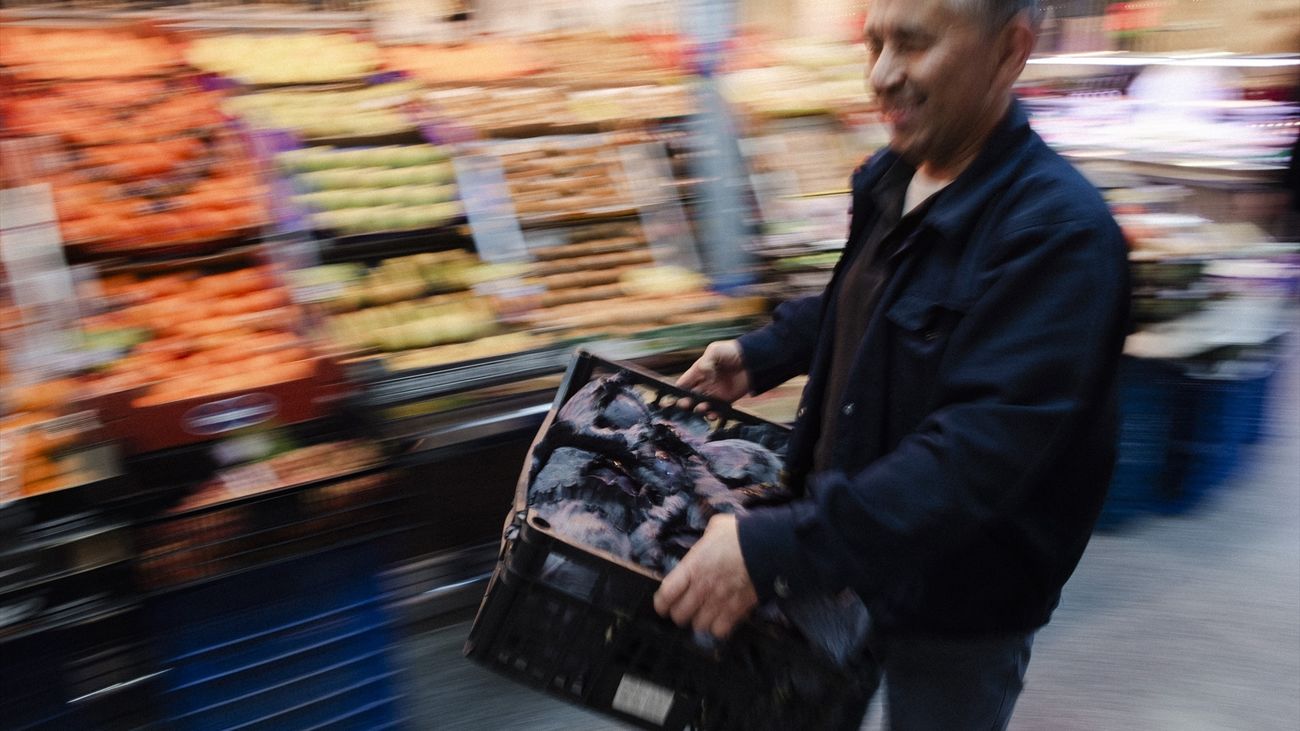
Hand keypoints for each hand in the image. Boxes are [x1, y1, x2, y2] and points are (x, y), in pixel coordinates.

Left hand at [653, 514, 757, 638]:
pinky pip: (719, 631)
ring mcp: (719, 602)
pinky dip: (719, 627)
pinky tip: (721, 617)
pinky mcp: (737, 611)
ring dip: (700, 620)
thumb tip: (706, 542)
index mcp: (692, 567)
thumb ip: (705, 541)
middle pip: (679, 616)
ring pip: (698, 626)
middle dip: (680, 612)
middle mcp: (702, 588)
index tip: (664, 604)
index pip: (665, 596)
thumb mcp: (716, 528)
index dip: (661, 604)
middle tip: (686, 607)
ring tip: (705, 612)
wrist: (770, 547)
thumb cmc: (741, 533)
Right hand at [675, 340, 750, 408]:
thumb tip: (703, 376)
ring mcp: (716, 391)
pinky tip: (711, 414)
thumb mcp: (715, 351)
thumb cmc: (733, 351)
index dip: (677, 391)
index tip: (670, 398)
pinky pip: (717, 409)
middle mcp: (706, 382)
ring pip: (702, 404)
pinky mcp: (727, 399)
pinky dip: (712, 414)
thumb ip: (705, 363)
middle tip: (684, 405)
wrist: (754, 359)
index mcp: (700, 370)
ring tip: (702, 408)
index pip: (684, 383)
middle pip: (691, 396)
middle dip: (685, 402)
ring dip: (699, 409)